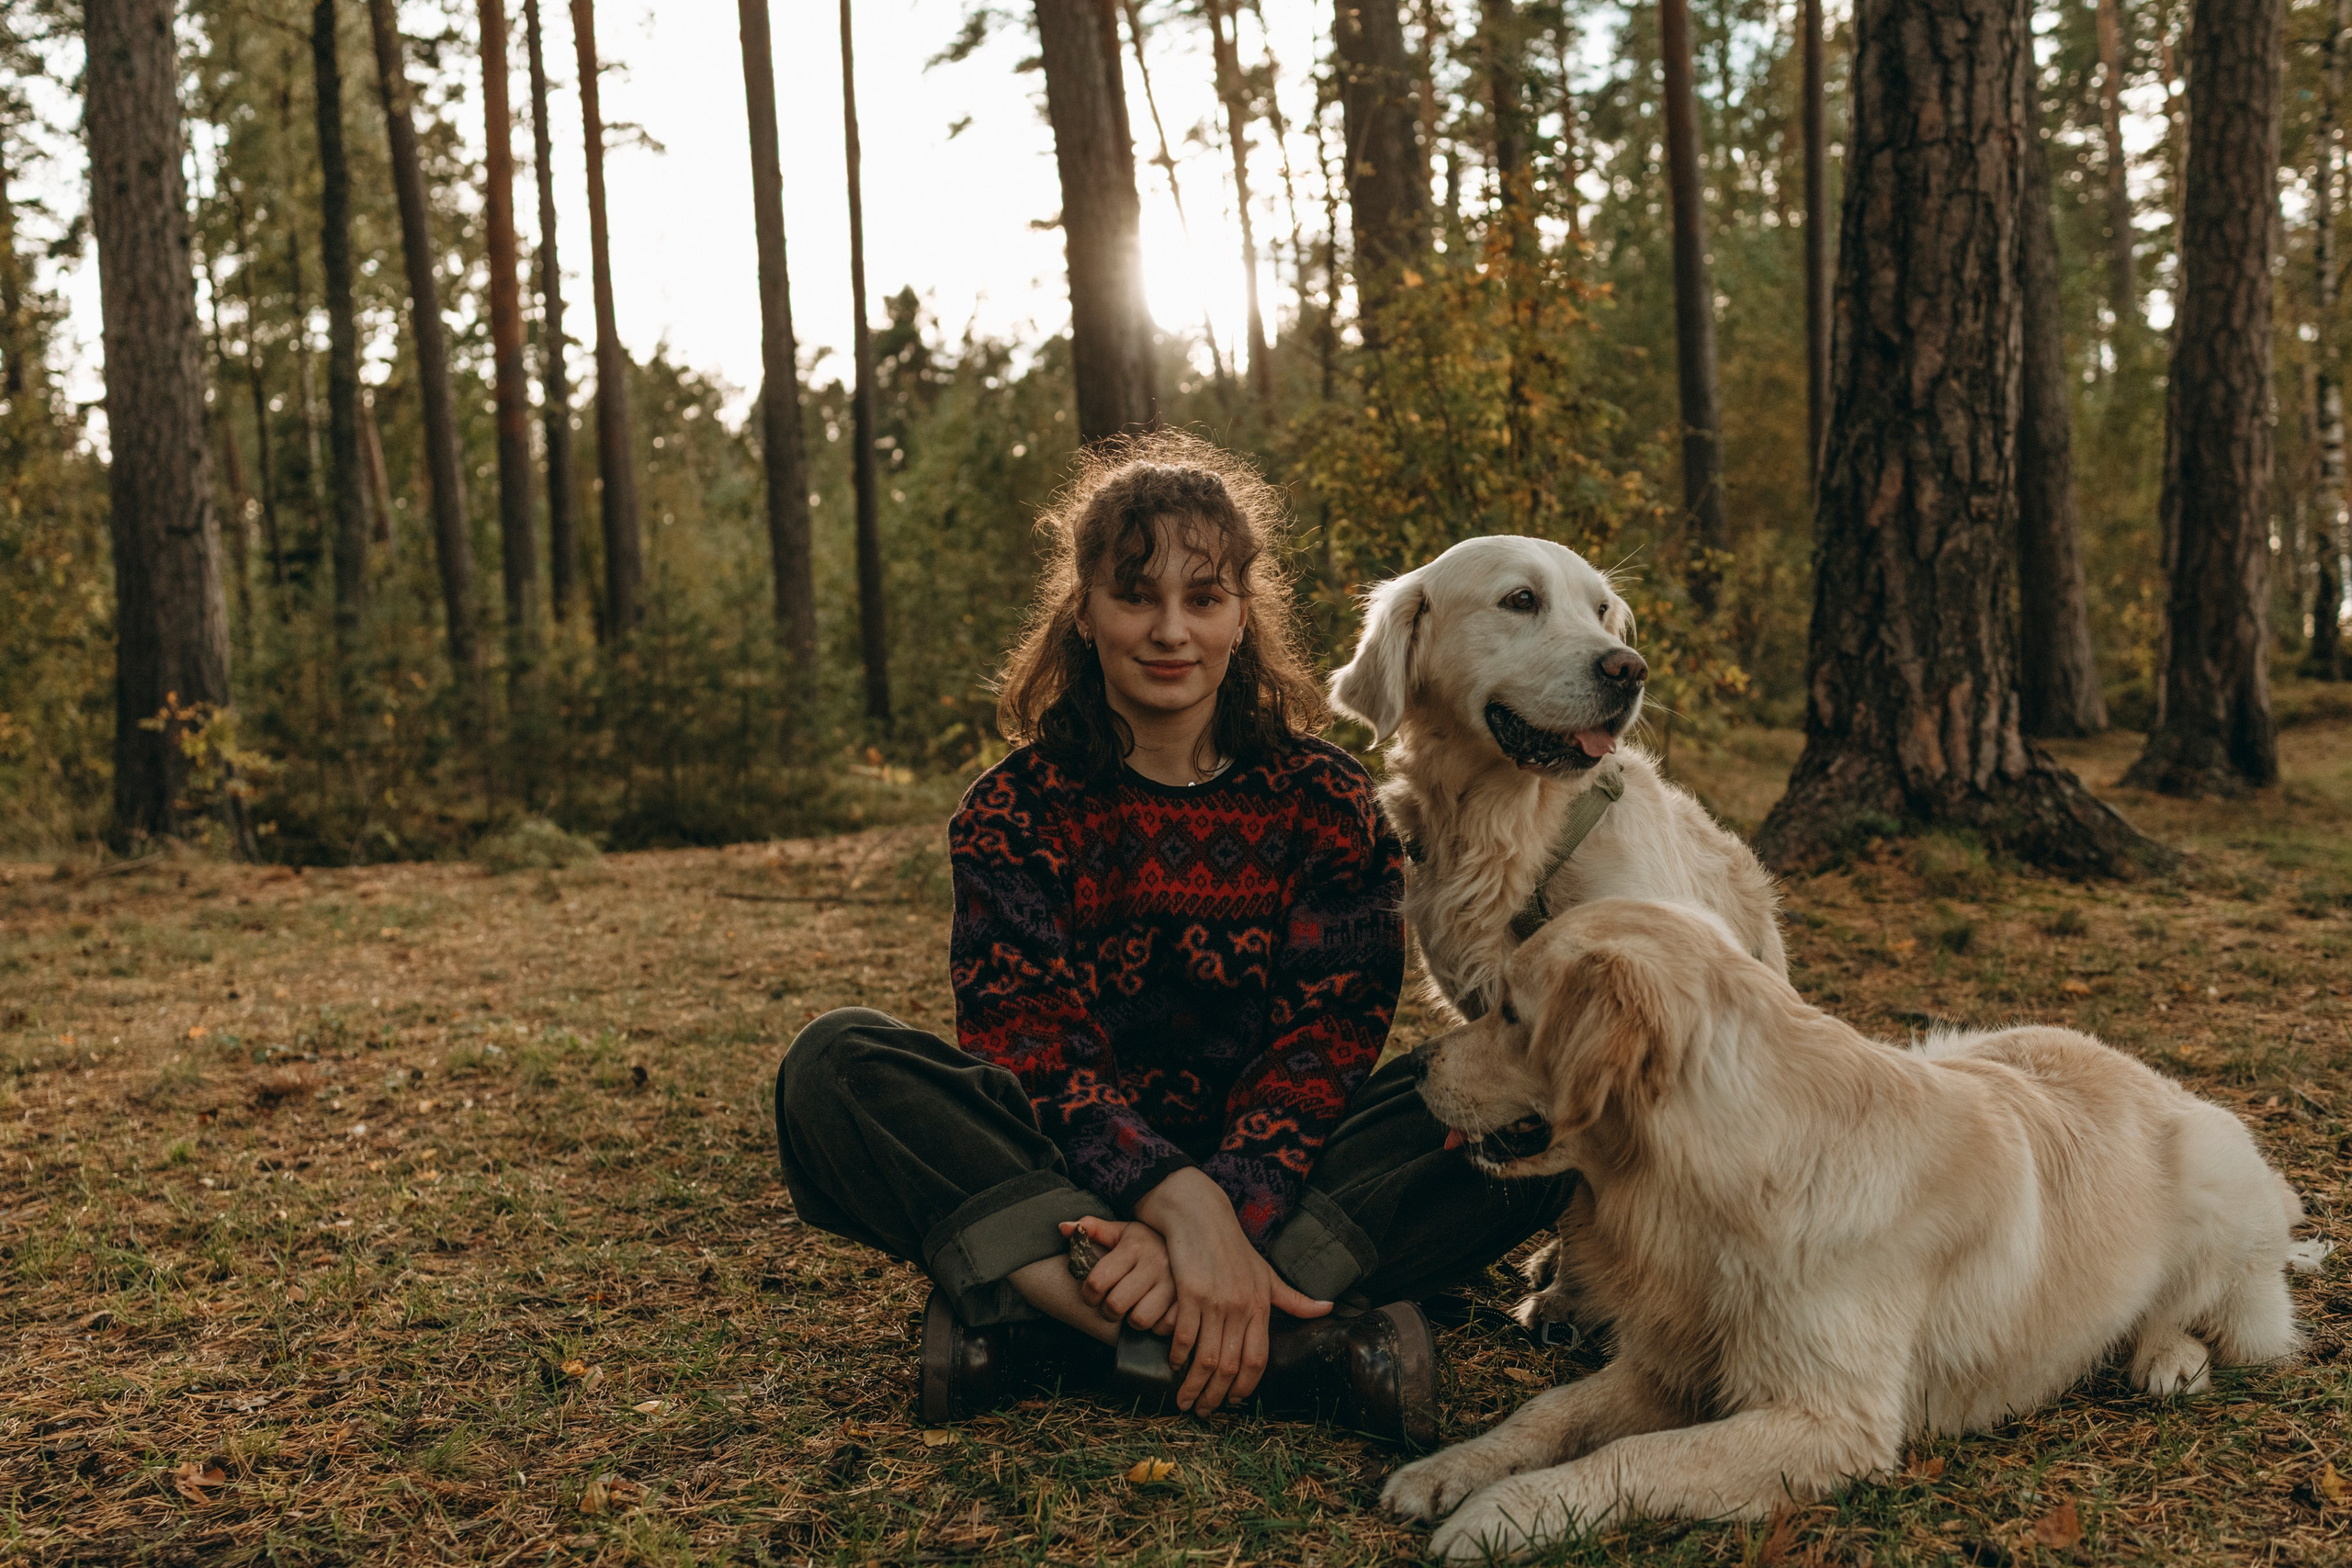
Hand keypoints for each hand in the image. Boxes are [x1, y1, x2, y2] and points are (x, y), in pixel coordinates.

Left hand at [1060, 1216, 1177, 1331]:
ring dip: (1131, 1319)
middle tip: (1111, 1305)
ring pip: (1139, 1320)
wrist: (1187, 1241)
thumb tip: (1063, 1227)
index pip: (1098, 1281)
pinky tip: (1153, 1313)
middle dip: (1107, 1310)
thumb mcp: (1119, 1231)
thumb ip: (1091, 1228)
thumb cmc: (1143, 1242)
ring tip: (1132, 1309)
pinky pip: (1164, 1327)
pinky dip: (1155, 1326)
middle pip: (1115, 1305)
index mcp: (1134, 1247)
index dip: (1088, 1294)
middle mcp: (1155, 1264)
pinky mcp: (1186, 1301)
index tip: (1091, 1294)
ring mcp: (1173, 1284)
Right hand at [1133, 1167, 1330, 1412]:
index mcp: (1261, 1306)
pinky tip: (1174, 1364)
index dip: (1245, 1386)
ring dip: (1194, 1385)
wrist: (1200, 1215)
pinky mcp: (1190, 1293)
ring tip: (1185, 1400)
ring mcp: (1215, 1301)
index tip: (1232, 1401)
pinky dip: (1178, 1356)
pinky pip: (1184, 1336)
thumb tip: (1329, 1308)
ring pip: (1206, 1358)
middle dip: (1216, 1396)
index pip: (1257, 1359)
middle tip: (1203, 1412)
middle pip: (1230, 1366)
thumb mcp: (1266, 1273)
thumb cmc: (1233, 1247)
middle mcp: (1241, 1307)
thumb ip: (1293, 1298)